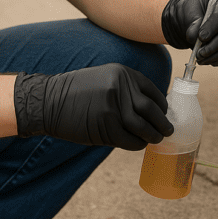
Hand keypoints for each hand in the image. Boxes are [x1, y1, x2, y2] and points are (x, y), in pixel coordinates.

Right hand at [14, 63, 172, 150]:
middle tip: (168, 130)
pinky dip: (138, 144)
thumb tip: (151, 108)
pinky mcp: (106, 128)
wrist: (49, 101)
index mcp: (123, 74)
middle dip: (163, 123)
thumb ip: (126, 89)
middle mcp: (121, 89)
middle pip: (152, 110)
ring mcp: (114, 109)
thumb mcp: (104, 78)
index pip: (153, 92)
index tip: (164, 114)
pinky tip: (139, 144)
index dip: (162, 106)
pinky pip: (130, 140)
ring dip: (153, 136)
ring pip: (144, 127)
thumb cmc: (77, 92)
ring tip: (156, 139)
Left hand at [161, 0, 217, 65]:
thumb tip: (195, 38)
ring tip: (201, 58)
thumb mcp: (187, 10)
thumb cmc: (192, 11)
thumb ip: (192, 22)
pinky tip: (209, 60)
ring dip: (217, 55)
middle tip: (200, 53)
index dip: (214, 25)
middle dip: (215, 44)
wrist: (195, 18)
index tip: (201, 37)